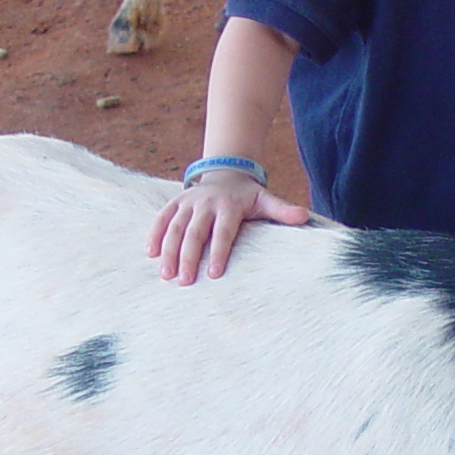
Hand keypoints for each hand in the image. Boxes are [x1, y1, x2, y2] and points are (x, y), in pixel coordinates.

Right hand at [148, 172, 308, 283]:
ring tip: (166, 275)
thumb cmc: (248, 196)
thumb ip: (282, 210)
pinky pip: (162, 218)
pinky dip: (155, 234)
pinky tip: (150, 254)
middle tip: (185, 281)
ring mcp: (188, 202)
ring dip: (169, 250)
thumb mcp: (265, 200)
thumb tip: (304, 216)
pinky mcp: (175, 203)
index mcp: (229, 206)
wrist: (226, 173)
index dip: (219, 252)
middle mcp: (206, 203)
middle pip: (195, 232)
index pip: (223, 232)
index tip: (215, 273)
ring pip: (175, 227)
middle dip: (189, 257)